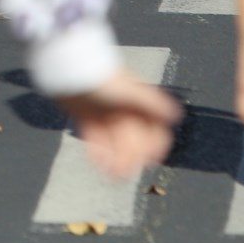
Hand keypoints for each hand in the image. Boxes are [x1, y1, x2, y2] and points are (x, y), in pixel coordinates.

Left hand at [57, 70, 184, 177]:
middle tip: (125, 172)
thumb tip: (176, 115)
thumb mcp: (128, 91)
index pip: (155, 128)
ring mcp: (106, 115)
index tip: (152, 160)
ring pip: (116, 143)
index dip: (156, 145)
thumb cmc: (100, 76)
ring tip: (112, 174)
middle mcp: (124, 110)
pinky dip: (99, 153)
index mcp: (137, 103)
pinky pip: (97, 140)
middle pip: (134, 140)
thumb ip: (152, 103)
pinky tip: (99, 163)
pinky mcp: (88, 119)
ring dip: (116, 159)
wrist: (67, 68)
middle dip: (132, 157)